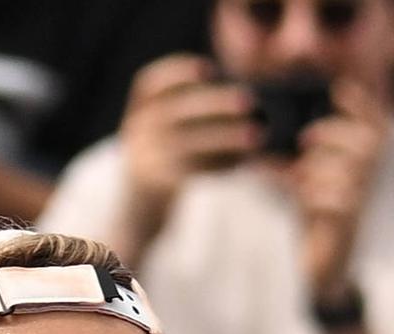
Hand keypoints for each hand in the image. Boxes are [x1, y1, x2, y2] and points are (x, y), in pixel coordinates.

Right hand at [114, 55, 259, 240]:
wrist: (137, 204)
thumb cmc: (165, 157)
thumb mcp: (162, 129)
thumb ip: (187, 111)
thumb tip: (242, 98)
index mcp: (138, 110)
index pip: (150, 84)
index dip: (178, 72)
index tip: (210, 69)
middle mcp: (137, 131)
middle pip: (175, 111)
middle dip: (214, 103)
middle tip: (249, 100)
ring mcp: (144, 158)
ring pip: (187, 143)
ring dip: (225, 136)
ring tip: (257, 135)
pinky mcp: (157, 183)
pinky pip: (192, 170)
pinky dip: (220, 164)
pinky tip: (242, 162)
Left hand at [292, 79, 389, 304]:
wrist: (317, 267)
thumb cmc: (310, 218)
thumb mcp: (300, 179)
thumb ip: (292, 156)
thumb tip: (261, 133)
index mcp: (357, 162)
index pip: (375, 123)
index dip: (362, 104)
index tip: (338, 89)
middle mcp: (365, 179)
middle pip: (367, 141)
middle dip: (333, 134)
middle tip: (304, 139)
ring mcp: (361, 203)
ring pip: (353, 169)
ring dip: (321, 166)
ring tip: (298, 175)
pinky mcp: (349, 226)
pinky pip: (342, 201)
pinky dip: (317, 195)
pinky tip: (302, 197)